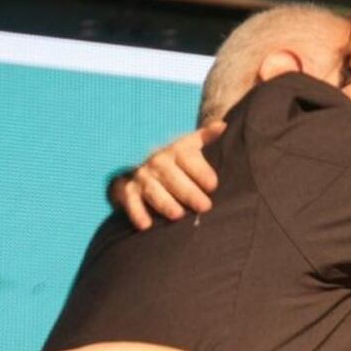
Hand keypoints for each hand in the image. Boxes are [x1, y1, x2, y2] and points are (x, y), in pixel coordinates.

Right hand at [111, 121, 227, 229]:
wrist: (135, 160)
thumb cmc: (174, 159)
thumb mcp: (188, 145)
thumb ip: (206, 137)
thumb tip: (223, 125)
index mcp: (175, 151)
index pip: (189, 159)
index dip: (201, 172)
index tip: (213, 185)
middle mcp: (158, 162)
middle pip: (174, 178)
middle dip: (189, 192)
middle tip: (205, 206)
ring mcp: (142, 177)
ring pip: (154, 191)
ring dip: (165, 203)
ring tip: (178, 215)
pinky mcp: (128, 191)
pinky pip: (131, 202)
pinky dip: (137, 213)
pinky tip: (146, 225)